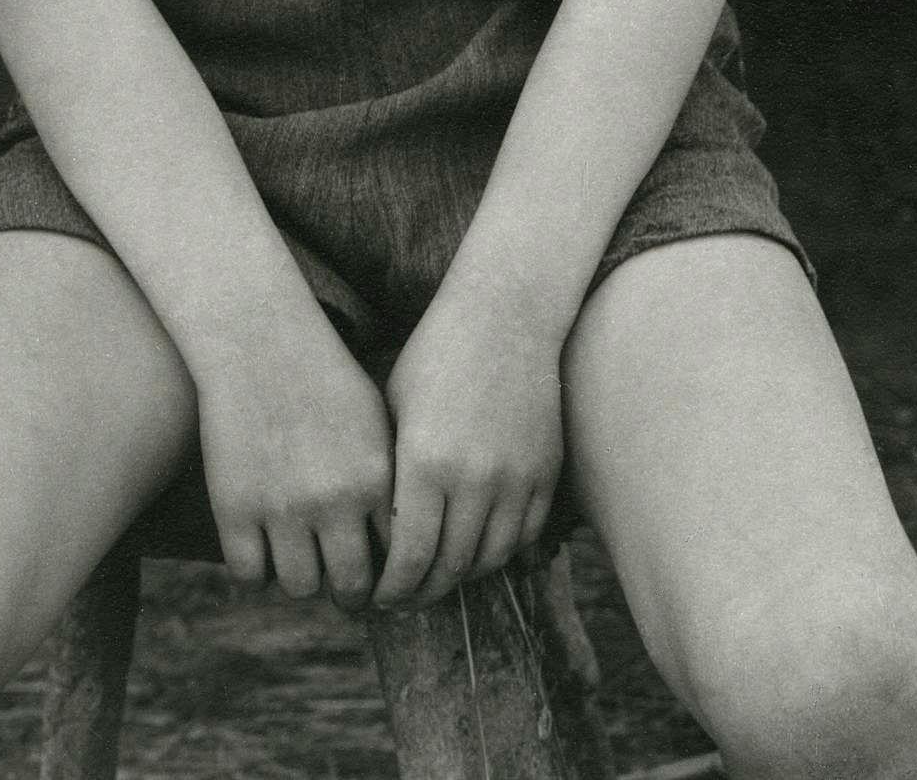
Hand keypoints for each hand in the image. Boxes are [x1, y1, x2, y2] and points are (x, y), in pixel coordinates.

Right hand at [194, 321, 394, 610]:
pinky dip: (257, 569)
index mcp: (375, 480)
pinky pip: (249, 574)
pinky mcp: (234, 508)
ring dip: (302, 579)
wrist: (258, 340)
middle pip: (350, 587)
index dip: (389, 578)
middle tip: (343, 587)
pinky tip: (263, 547)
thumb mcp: (374, 422)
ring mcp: (281, 508)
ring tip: (302, 560)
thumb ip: (390, 482)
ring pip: (300, 586)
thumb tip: (402, 546)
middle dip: (350, 594)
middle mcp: (333, 501)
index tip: (381, 579)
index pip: (395, 563)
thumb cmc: (323, 377)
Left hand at [372, 286, 563, 608]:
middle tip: (404, 599)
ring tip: (439, 576)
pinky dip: (500, 550)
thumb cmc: (434, 357)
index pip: (408, 557)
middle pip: (449, 567)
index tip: (377, 598)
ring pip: (488, 559)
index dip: (392, 588)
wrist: (503, 317)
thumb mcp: (393, 409)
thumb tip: (370, 536)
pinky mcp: (545, 473)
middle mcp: (473, 478)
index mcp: (425, 462)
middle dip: (422, 591)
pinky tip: (476, 546)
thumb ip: (387, 475)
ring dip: (461, 575)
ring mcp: (515, 478)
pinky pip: (524, 536)